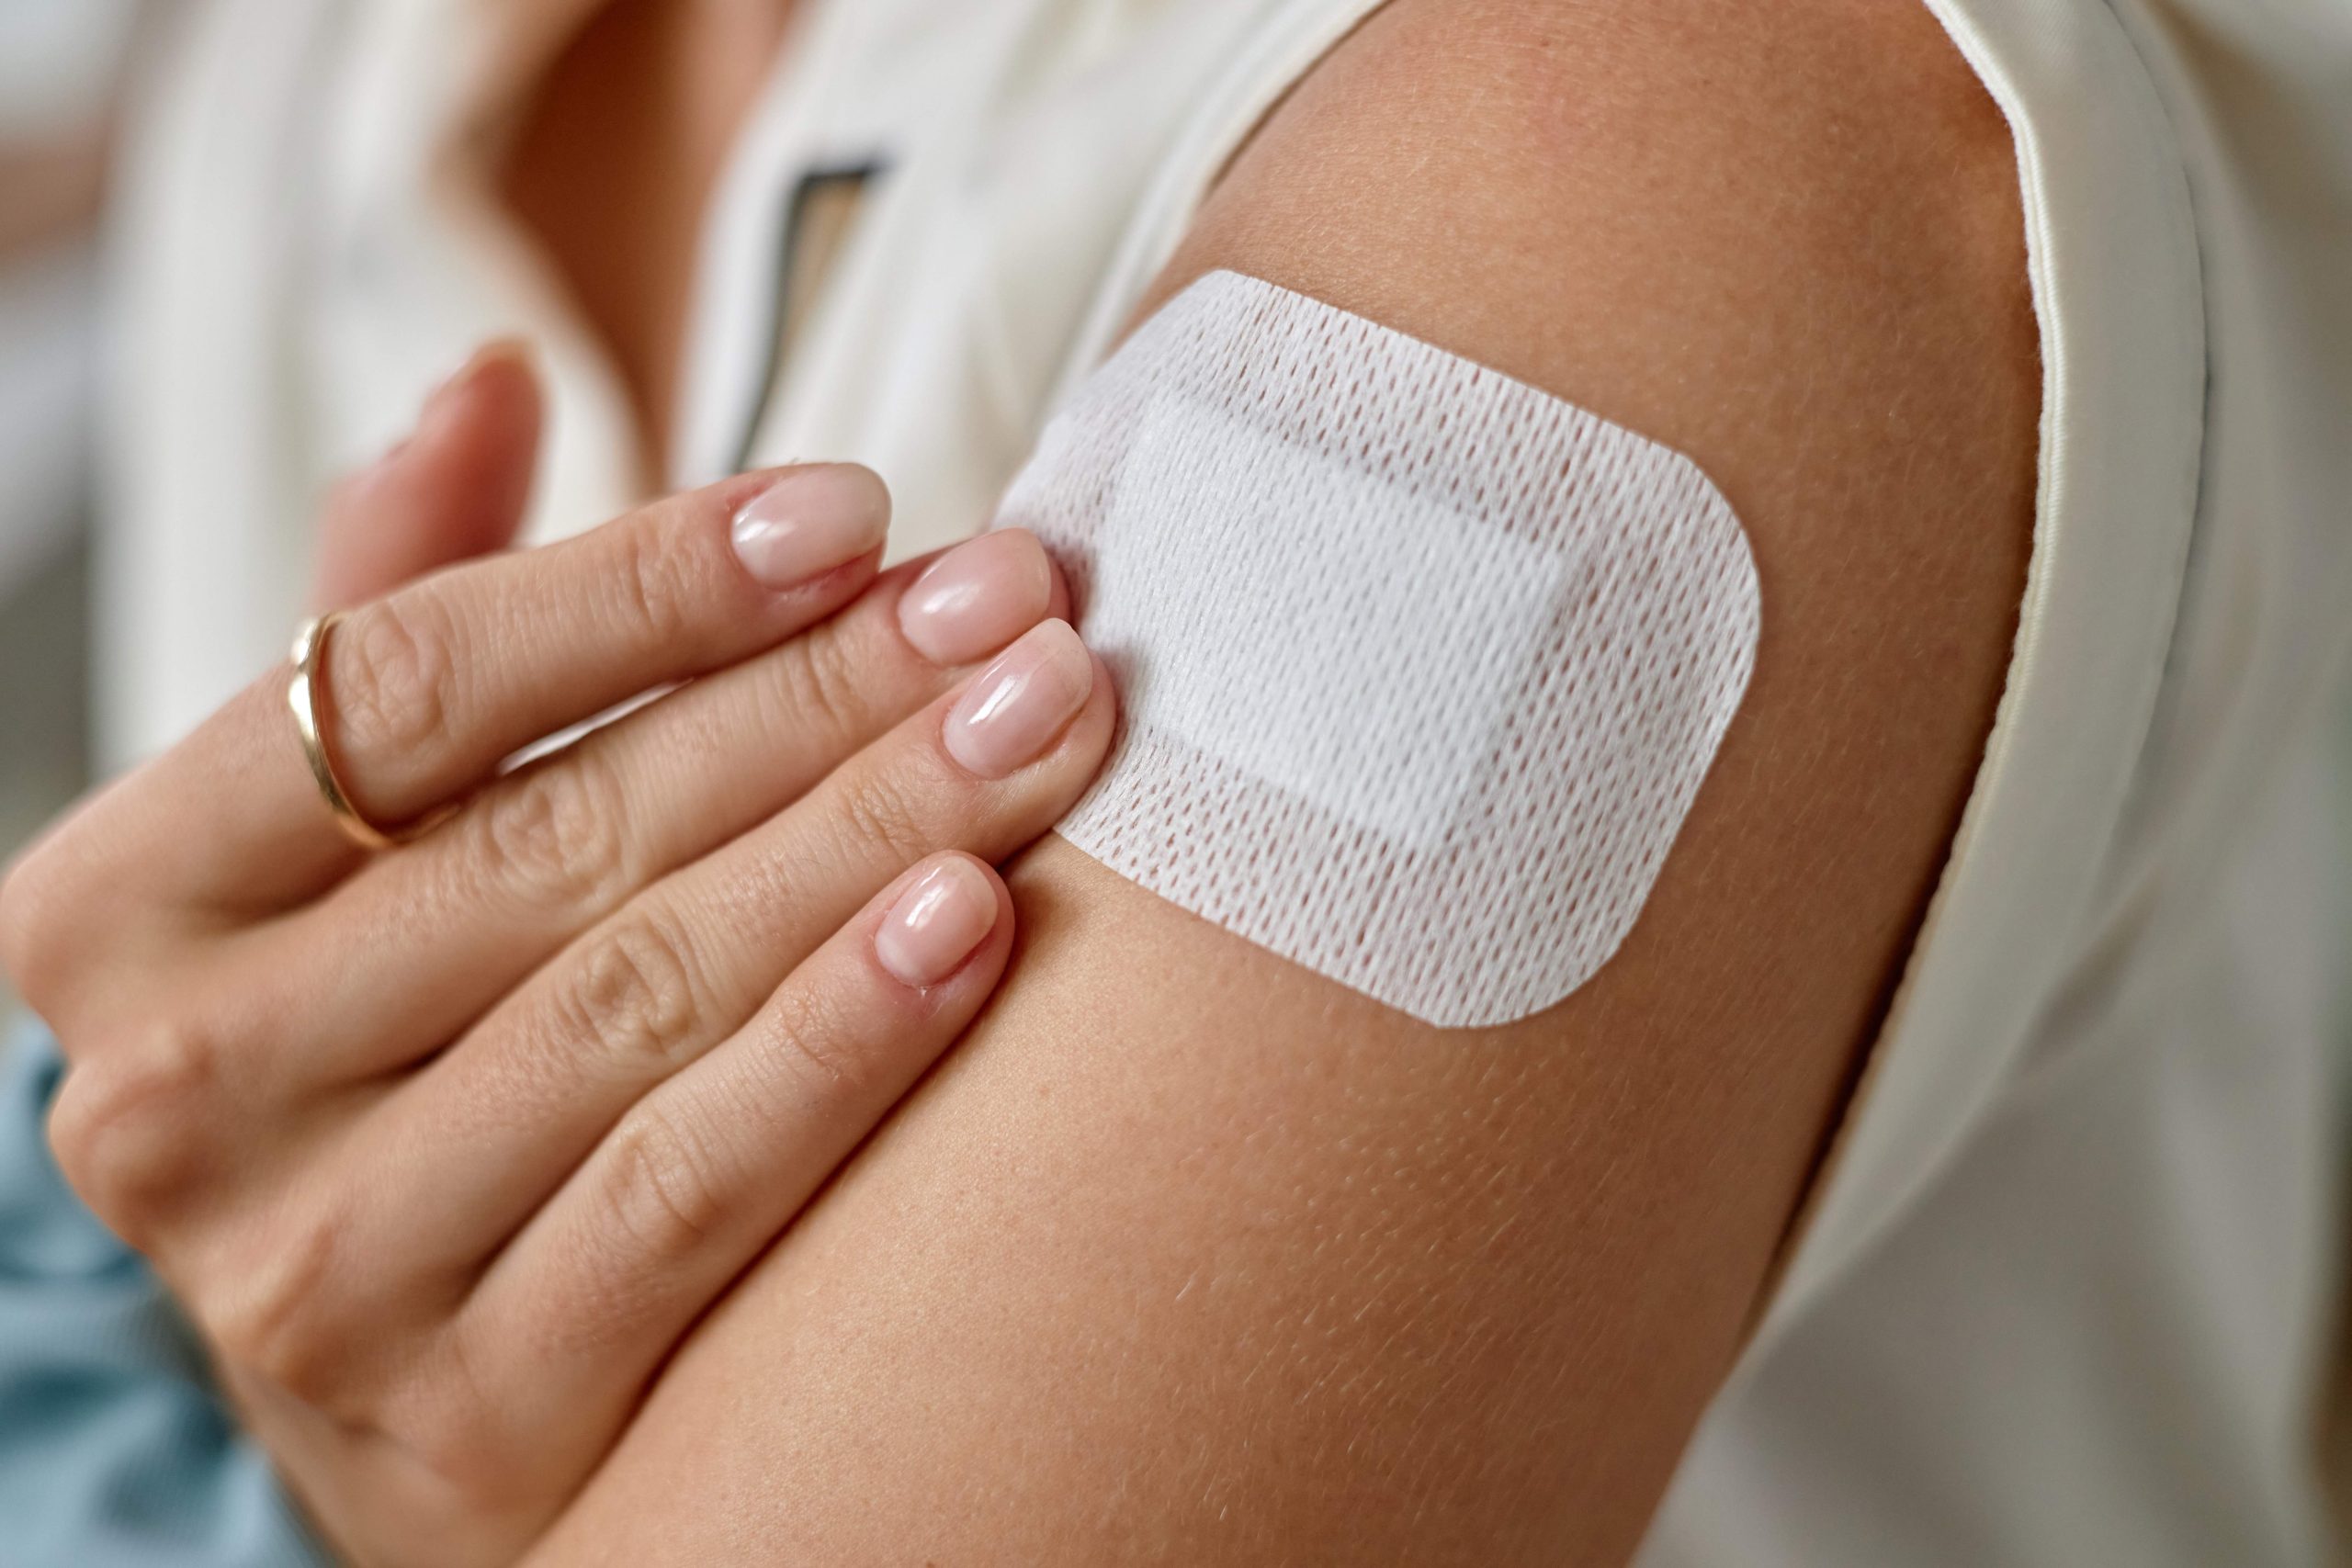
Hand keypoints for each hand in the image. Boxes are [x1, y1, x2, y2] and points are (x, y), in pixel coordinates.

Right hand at [0, 346, 1114, 1565]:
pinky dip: (840, 1052)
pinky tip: (977, 931)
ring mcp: (315, 1270)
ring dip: (865, 845)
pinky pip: (688, 1194)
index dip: (645, 584)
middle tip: (1019, 606)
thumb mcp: (352, 838)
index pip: (405, 686)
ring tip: (1038, 731)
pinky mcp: (470, 1413)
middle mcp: (180, 1090)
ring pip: (639, 1002)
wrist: (399, 1370)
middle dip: (818, 702)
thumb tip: (491, 377)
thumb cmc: (400, 1040)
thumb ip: (408, 616)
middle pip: (557, 837)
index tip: (855, 511)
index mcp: (118, 902)